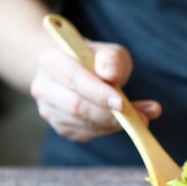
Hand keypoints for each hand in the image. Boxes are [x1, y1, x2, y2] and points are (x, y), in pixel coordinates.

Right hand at [30, 41, 161, 141]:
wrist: (80, 72)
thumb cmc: (96, 61)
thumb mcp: (109, 52)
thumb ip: (111, 59)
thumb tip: (110, 74)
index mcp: (51, 60)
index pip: (74, 79)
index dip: (98, 93)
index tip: (122, 102)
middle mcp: (44, 87)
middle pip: (77, 106)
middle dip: (110, 114)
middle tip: (141, 117)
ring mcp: (50, 110)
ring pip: (84, 124)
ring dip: (116, 124)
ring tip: (143, 117)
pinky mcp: (61, 127)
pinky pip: (88, 133)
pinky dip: (110, 129)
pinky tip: (126, 121)